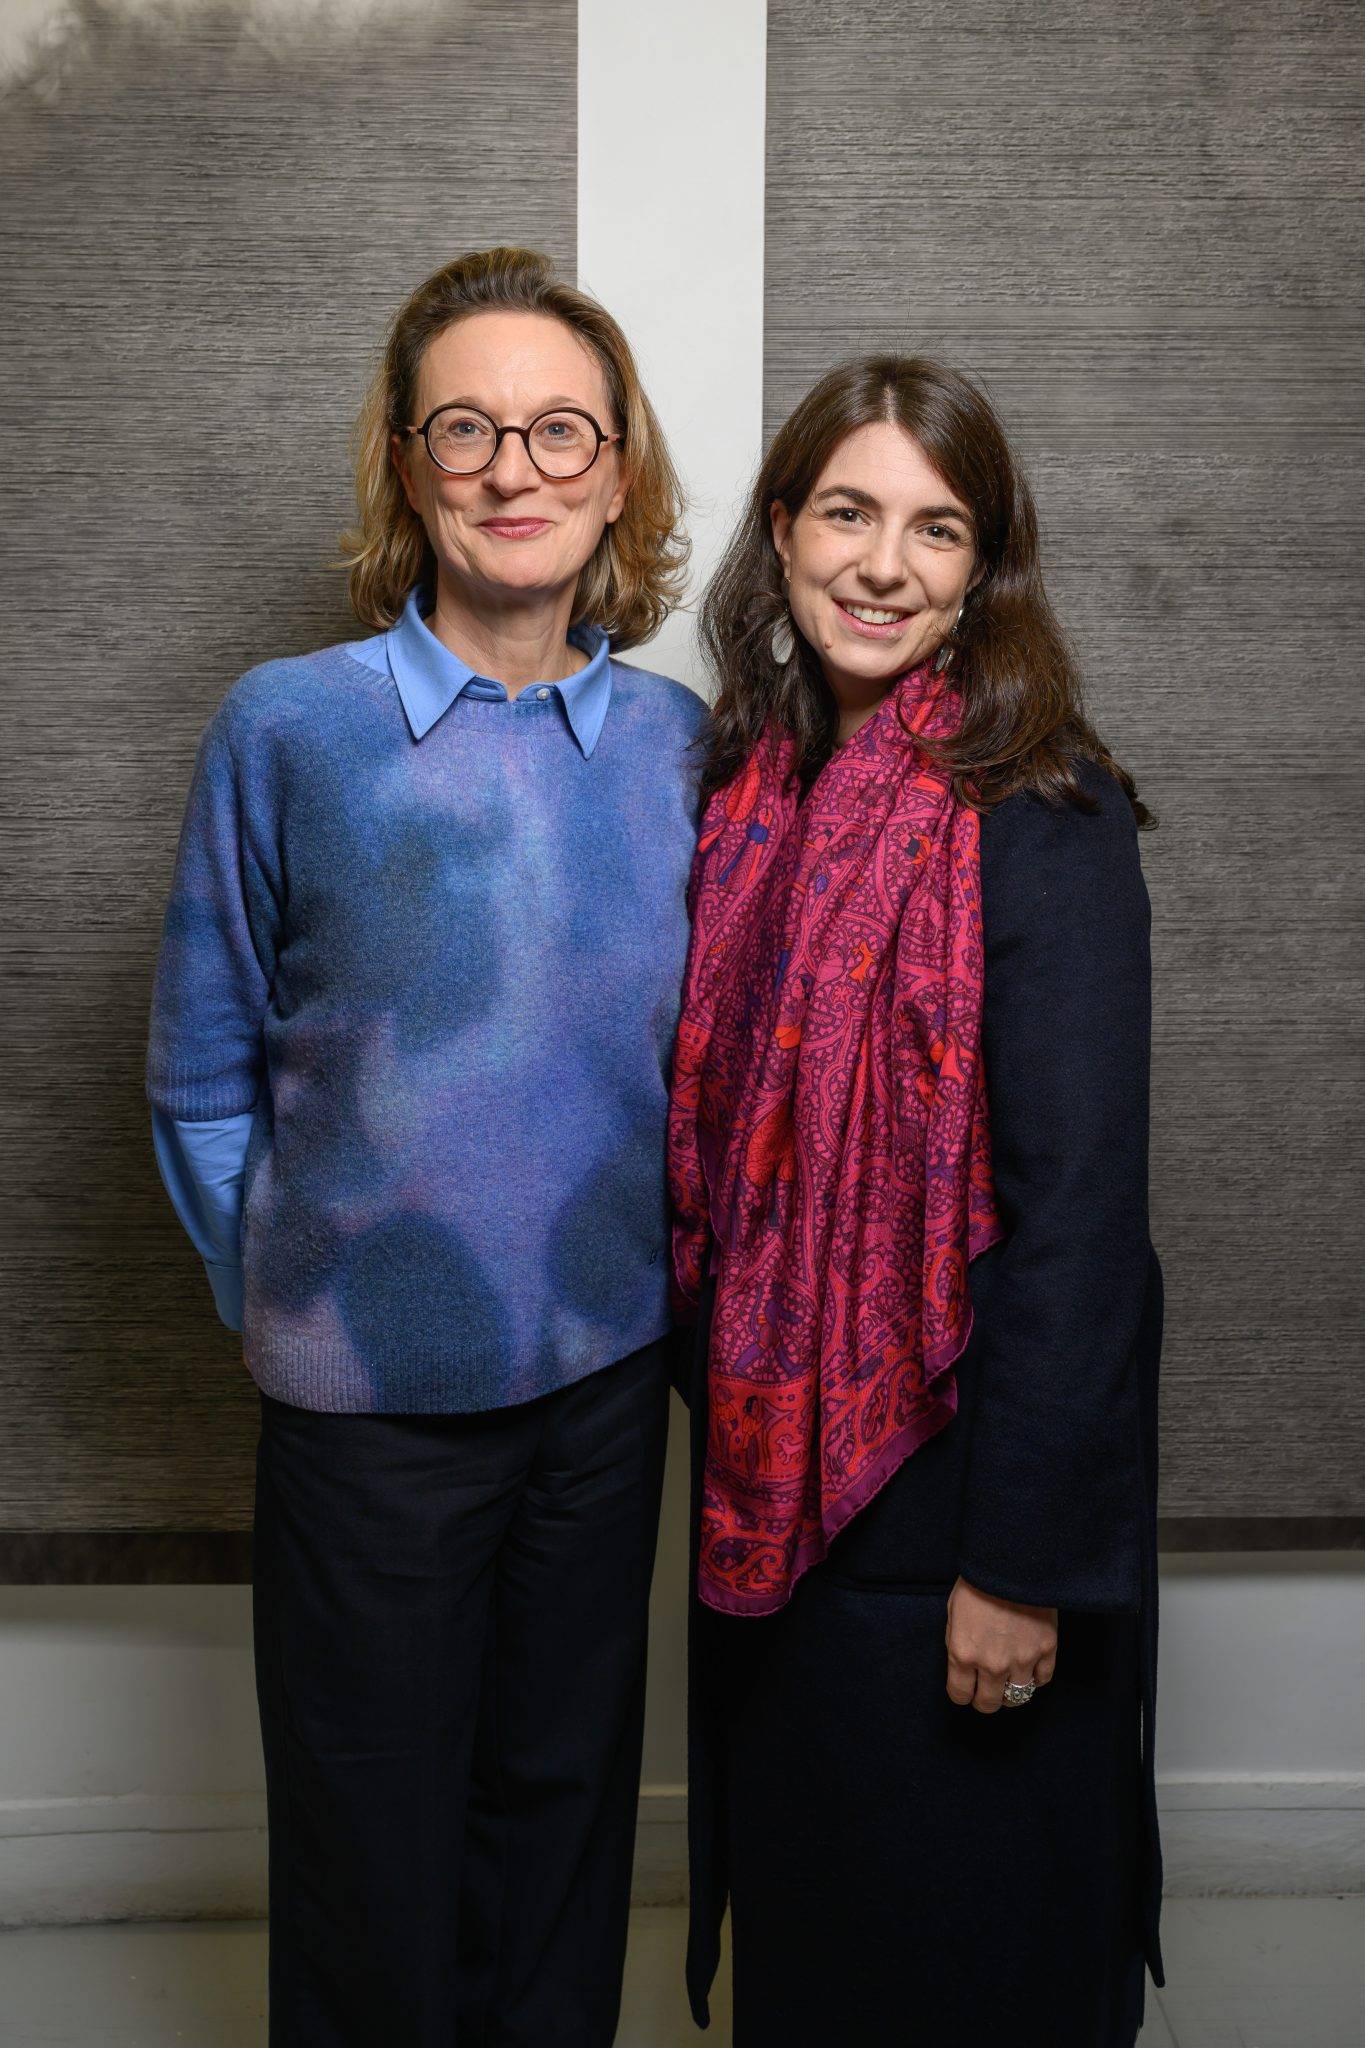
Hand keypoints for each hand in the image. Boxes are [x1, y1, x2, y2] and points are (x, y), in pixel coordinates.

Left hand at [945, 1575, 1056, 1713]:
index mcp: (963, 1654)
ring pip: (1018, 1697)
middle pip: (989, 1704)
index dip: (962, 1693)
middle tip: (988, 1689)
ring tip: (1010, 1679)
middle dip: (986, 1699)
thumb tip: (964, 1665)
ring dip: (1012, 1691)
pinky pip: (1042, 1680)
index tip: (966, 1688)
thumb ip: (957, 1644)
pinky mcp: (1047, 1651)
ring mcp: (1022, 1660)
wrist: (1012, 1562)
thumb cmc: (978, 1582)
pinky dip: (1035, 1677)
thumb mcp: (953, 1613)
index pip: (960, 1695)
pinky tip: (1029, 1666)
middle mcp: (992, 1665)